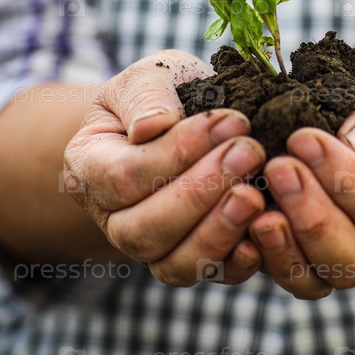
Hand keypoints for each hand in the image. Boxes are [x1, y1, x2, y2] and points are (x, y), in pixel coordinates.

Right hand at [64, 50, 267, 285]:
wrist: (182, 120)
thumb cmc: (164, 95)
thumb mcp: (150, 77)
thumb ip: (146, 96)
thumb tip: (154, 126)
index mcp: (88, 167)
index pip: (123, 176)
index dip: (177, 154)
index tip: (230, 121)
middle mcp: (112, 219)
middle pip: (144, 229)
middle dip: (201, 193)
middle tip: (250, 152)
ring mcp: (152, 248)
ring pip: (173, 264)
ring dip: (219, 231)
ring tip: (256, 194)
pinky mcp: (193, 261)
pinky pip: (210, 277)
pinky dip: (239, 261)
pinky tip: (265, 229)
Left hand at [249, 51, 354, 298]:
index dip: (345, 180)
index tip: (302, 138)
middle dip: (314, 220)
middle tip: (277, 168)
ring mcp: (339, 250)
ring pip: (317, 280)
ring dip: (284, 247)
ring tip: (252, 202)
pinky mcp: (297, 251)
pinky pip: (281, 273)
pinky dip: (258, 255)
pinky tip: (236, 219)